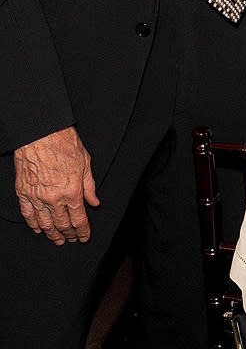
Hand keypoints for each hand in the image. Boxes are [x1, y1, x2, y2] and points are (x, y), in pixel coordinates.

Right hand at [14, 126, 99, 244]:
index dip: (82, 231)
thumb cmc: (64, 143)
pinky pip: (28, 214)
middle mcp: (55, 198)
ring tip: (57, 239)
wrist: (41, 133)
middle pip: (62, 224)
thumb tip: (94, 202)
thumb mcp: (85, 162)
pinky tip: (39, 229)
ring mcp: (37, 197)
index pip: (79, 219)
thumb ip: (90, 186)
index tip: (84, 237)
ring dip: (52, 234)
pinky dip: (34, 224)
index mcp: (72, 190)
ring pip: (45, 223)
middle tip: (72, 239)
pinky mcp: (23, 192)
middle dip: (69, 234)